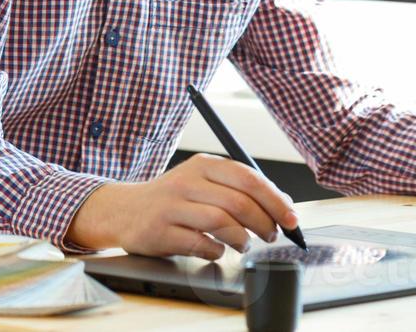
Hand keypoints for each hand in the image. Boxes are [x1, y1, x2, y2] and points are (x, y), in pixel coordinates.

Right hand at [66, 153, 299, 260]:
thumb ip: (238, 188)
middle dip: (264, 223)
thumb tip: (283, 203)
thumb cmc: (173, 198)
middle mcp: (187, 181)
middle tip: (272, 235)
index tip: (291, 218)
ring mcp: (172, 207)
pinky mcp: (160, 231)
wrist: (124, 210)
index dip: (274, 200)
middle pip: (238, 202)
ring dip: (242, 239)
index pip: (247, 178)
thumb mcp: (203, 182)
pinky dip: (216, 251)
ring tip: (244, 245)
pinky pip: (200, 244)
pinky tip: (216, 249)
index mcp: (202, 164)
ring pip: (222, 223)